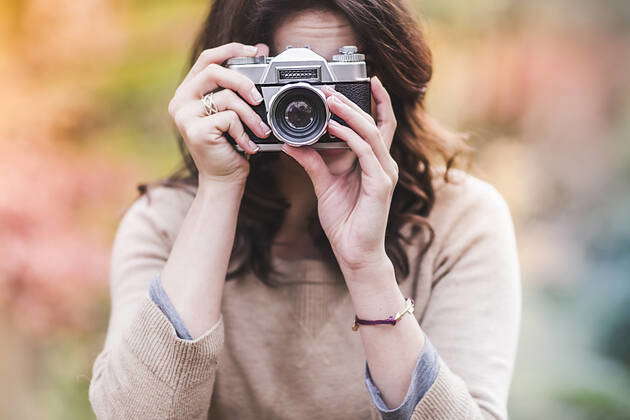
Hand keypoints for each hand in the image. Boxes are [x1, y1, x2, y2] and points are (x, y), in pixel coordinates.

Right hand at [167, 42, 272, 185]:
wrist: (223, 180)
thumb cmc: (230, 145)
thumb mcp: (234, 111)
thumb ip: (239, 86)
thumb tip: (262, 51)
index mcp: (188, 92)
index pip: (208, 59)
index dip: (232, 49)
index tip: (256, 52)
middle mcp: (180, 101)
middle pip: (215, 71)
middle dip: (244, 82)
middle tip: (259, 99)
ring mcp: (185, 116)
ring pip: (227, 98)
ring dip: (251, 116)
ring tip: (261, 130)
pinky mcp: (196, 131)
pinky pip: (229, 119)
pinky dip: (244, 133)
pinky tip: (247, 146)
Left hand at [281, 76, 397, 271]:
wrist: (354, 252)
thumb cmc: (345, 221)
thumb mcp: (324, 185)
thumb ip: (312, 162)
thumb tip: (292, 143)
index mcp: (374, 162)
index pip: (380, 125)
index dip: (377, 101)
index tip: (367, 80)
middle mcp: (383, 164)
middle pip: (379, 122)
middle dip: (356, 101)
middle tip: (332, 88)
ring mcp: (385, 174)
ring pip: (372, 133)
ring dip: (350, 113)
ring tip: (330, 100)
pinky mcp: (381, 185)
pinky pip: (366, 152)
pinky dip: (350, 137)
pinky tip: (333, 126)